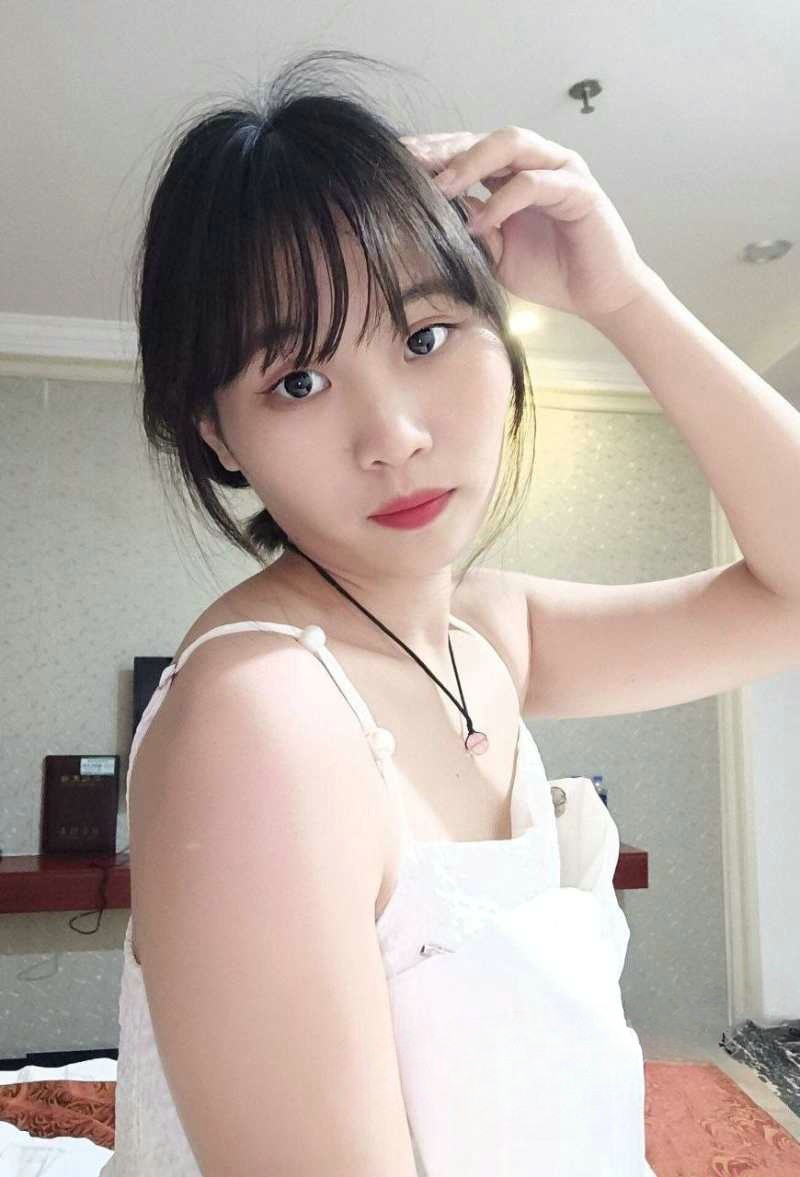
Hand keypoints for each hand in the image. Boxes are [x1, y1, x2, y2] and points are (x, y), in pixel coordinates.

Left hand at [400, 126, 656, 320]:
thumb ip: (468, 229)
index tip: (391, 167)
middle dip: (442, 149)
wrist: (598, 296)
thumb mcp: (494, 253)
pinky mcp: (580, 190)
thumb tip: (428, 217)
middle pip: (481, 137)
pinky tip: (479, 223)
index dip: (430, 155)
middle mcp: (536, 161)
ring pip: (511, 144)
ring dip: (471, 163)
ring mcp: (561, 169)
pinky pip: (535, 183)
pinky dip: (503, 201)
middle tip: (406, 164)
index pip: (465, 150)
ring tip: (440, 187)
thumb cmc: (550, 271)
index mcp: (512, 172)